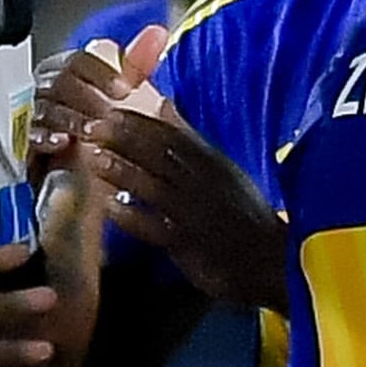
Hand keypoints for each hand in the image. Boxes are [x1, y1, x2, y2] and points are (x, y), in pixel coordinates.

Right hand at [28, 28, 169, 171]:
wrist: (85, 157)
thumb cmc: (104, 115)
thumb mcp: (124, 88)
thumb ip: (138, 61)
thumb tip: (158, 33)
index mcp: (70, 67)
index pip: (81, 60)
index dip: (104, 73)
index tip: (126, 89)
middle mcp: (51, 86)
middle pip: (62, 83)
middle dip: (89, 98)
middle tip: (111, 114)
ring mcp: (39, 112)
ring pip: (49, 108)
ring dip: (72, 119)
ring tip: (92, 131)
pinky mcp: (32, 139)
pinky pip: (33, 134)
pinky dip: (46, 137)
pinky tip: (63, 142)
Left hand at [77, 110, 282, 305]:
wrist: (271, 262)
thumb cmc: (241, 215)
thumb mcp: (223, 170)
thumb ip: (191, 139)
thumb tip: (164, 104)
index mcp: (213, 164)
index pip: (173, 136)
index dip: (139, 123)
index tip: (110, 113)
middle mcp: (205, 185)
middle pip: (161, 156)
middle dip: (125, 140)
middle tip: (94, 129)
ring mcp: (197, 215)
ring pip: (156, 188)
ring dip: (124, 172)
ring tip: (95, 160)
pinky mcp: (191, 245)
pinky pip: (156, 228)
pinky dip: (132, 217)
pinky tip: (109, 208)